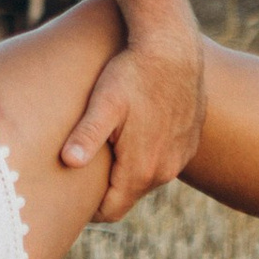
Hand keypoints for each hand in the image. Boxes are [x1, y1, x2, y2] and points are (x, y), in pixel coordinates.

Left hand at [60, 33, 204, 222]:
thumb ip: (87, 135)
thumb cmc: (133, 73)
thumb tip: (68, 163)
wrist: (173, 47)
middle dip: (107, 190)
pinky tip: (132, 133)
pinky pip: (164, 160)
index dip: (89, 210)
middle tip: (82, 172)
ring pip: (147, 178)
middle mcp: (165, 170)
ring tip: (106, 151)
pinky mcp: (190, 141)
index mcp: (142, 168)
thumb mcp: (105, 103)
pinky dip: (148, 155)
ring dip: (127, 171)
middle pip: (128, 195)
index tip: (70, 200)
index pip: (111, 211)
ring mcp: (181, 156)